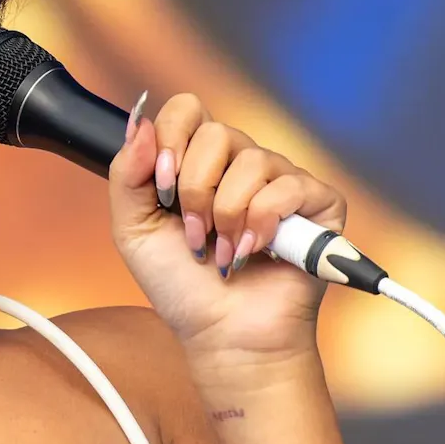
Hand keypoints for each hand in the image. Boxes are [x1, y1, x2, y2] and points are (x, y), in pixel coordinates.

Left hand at [107, 93, 347, 361]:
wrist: (222, 333)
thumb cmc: (180, 284)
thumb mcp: (133, 228)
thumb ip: (126, 173)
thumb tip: (138, 122)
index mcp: (198, 161)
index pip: (186, 109)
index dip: (171, 140)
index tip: (162, 188)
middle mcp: (241, 163)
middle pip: (217, 132)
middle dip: (195, 190)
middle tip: (194, 232)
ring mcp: (281, 180)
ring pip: (251, 160)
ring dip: (226, 215)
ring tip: (223, 250)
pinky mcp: (318, 204)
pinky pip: (288, 186)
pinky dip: (262, 223)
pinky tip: (254, 250)